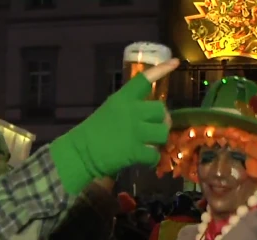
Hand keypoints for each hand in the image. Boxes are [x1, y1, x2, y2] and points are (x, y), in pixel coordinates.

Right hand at [49, 59, 180, 192]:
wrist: (80, 153)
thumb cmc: (92, 133)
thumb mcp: (110, 110)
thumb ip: (129, 108)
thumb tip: (151, 116)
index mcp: (122, 99)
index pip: (144, 80)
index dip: (161, 70)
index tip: (175, 62)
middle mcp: (131, 112)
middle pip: (161, 110)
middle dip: (161, 120)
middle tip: (155, 128)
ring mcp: (134, 132)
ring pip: (163, 132)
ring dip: (159, 140)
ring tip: (150, 144)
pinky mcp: (135, 151)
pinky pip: (155, 155)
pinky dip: (151, 159)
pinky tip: (144, 159)